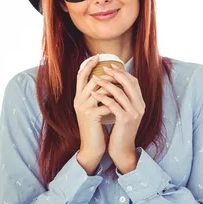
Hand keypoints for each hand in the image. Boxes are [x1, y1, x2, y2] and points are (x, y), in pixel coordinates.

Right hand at [73, 55, 113, 172]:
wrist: (92, 147)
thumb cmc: (96, 128)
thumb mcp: (95, 109)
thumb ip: (97, 96)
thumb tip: (108, 81)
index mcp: (78, 98)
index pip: (80, 76)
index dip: (88, 65)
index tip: (98, 56)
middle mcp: (78, 101)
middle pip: (91, 80)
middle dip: (106, 74)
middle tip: (117, 68)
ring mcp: (83, 108)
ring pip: (100, 90)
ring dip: (114, 87)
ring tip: (124, 85)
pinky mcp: (91, 116)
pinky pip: (106, 104)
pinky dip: (116, 103)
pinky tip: (123, 103)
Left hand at [90, 64, 145, 172]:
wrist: (122, 150)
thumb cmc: (120, 132)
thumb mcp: (125, 114)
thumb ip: (123, 101)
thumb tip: (114, 85)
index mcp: (140, 104)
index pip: (133, 82)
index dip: (122, 73)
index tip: (111, 66)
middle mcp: (140, 107)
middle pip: (129, 83)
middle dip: (116, 74)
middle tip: (103, 68)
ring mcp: (134, 113)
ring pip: (120, 92)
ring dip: (106, 83)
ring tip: (94, 79)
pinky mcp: (125, 120)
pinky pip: (113, 104)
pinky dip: (103, 97)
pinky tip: (93, 94)